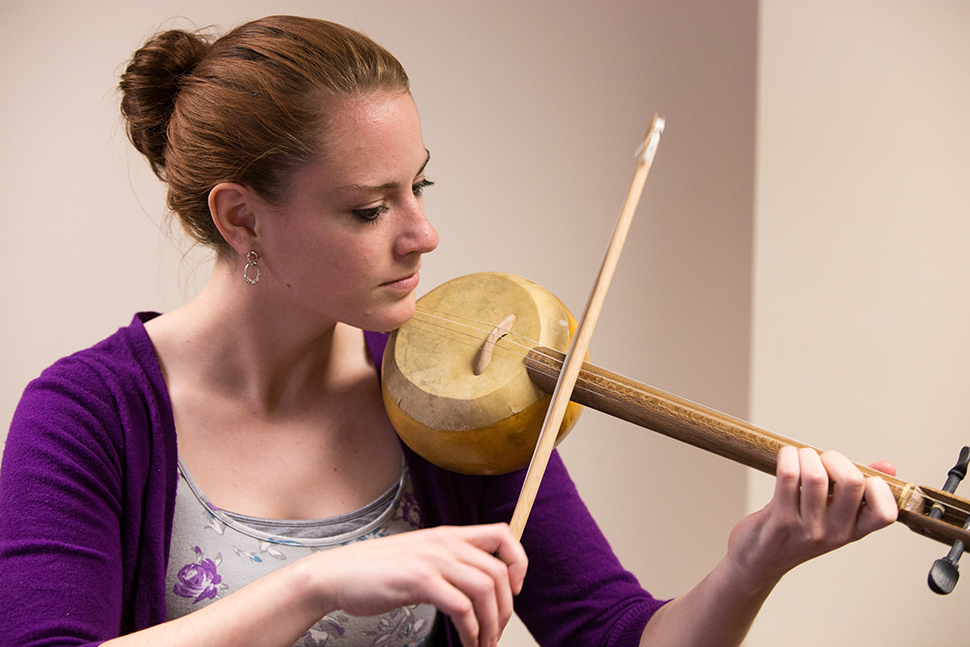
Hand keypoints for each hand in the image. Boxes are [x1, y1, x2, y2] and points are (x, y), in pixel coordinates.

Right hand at [307, 523, 526, 646]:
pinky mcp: (418, 580)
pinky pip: (461, 606)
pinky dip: (470, 629)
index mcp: (448, 534)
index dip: (519, 561)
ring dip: (491, 624)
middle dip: (506, 609)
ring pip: (486, 589)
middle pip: (500, 571)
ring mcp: (432, 560)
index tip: (515, 589)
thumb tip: (478, 583)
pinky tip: (466, 641)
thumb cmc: (375, 571)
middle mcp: (444, 542)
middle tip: (496, 632)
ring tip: (482, 643)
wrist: (335, 575)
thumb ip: (448, 562)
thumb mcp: (420, 556)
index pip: (503, 534)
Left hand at [726, 447, 897, 587]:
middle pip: (852, 482)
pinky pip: (788, 476)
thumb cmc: (796, 533)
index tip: (856, 474)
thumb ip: (860, 492)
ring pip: (816, 476)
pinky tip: (786, 457)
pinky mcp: (780, 520)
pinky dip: (788, 457)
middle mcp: (834, 533)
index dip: (876, 485)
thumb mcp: (833, 518)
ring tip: (800, 457)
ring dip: (807, 455)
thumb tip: (887, 467)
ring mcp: (807, 529)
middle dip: (835, 458)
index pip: (885, 513)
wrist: (758, 560)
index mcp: (853, 531)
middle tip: (822, 460)